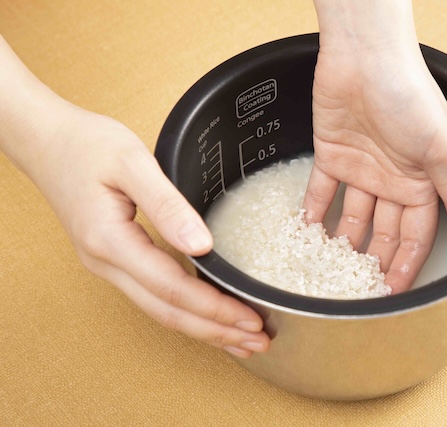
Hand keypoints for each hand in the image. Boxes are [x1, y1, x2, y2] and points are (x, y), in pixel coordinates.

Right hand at [43, 109, 270, 357]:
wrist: (48, 142)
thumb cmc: (87, 146)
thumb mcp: (131, 163)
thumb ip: (167, 205)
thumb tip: (202, 246)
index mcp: (110, 241)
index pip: (171, 288)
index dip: (214, 308)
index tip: (250, 318)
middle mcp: (106, 263)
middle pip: (167, 313)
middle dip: (215, 330)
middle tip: (258, 342)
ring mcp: (108, 266)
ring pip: (160, 311)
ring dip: (203, 328)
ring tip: (240, 339)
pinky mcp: (116, 261)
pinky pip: (154, 297)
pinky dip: (187, 312)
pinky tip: (208, 316)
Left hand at [305, 1, 446, 292]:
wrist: (364, 56)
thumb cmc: (409, 95)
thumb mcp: (441, 149)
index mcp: (422, 180)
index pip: (415, 234)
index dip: (406, 263)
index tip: (394, 292)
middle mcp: (392, 179)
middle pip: (383, 232)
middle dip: (374, 261)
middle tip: (361, 290)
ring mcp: (361, 168)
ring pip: (352, 217)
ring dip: (343, 243)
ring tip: (331, 271)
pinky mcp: (331, 155)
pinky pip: (321, 191)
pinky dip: (314, 212)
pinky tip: (308, 235)